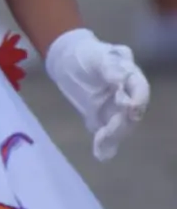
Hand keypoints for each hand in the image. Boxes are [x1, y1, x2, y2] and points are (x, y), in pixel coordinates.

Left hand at [45, 28, 148, 160]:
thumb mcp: (97, 55)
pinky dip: (105, 144)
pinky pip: (106, 132)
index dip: (138, 99)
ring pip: (120, 125)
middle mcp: (127, 95)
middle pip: (130, 112)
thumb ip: (109, 67)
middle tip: (108, 130)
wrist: (68, 60)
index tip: (130, 107)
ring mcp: (115, 108)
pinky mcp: (102, 118)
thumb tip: (120, 79)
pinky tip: (101, 154)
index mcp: (131, 76)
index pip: (140, 89)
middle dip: (122, 122)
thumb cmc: (86, 54)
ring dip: (112, 136)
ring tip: (101, 143)